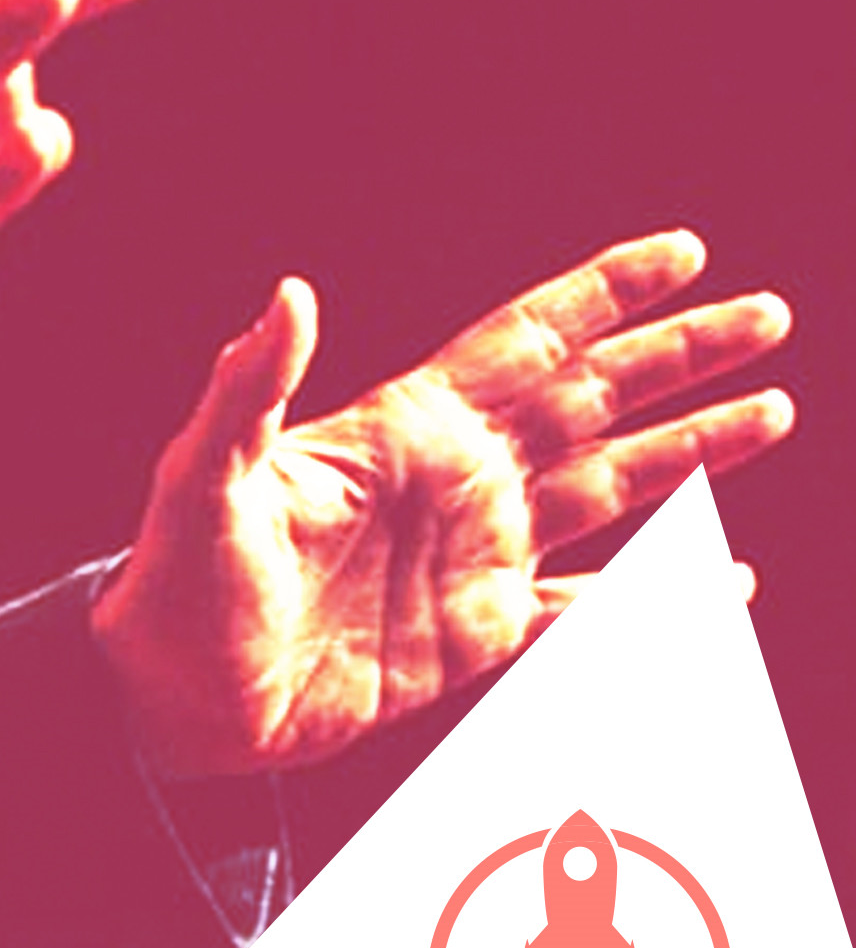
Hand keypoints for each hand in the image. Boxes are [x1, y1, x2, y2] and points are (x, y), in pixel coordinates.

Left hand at [92, 230, 794, 778]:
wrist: (175, 698)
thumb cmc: (176, 580)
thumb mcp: (205, 474)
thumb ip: (251, 388)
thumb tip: (290, 293)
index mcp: (403, 429)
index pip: (526, 339)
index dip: (602, 292)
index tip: (682, 249)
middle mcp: (455, 480)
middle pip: (593, 397)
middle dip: (679, 354)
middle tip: (769, 313)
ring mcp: (473, 556)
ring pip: (611, 486)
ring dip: (692, 450)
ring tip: (773, 410)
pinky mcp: (477, 637)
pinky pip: (590, 608)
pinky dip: (659, 593)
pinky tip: (720, 573)